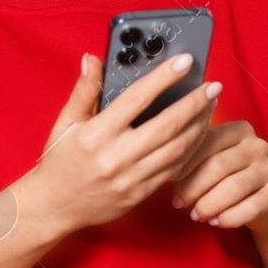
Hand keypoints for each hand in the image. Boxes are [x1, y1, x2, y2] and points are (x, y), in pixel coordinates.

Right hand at [23, 50, 219, 239]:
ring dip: (199, 126)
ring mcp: (130, 178)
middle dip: (195, 103)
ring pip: (177, 149)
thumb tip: (92, 60)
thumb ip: (83, 90)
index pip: (138, 97)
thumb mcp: (65, 123)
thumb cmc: (59, 162)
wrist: (54, 208)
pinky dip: (190, 150)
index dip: (165, 77)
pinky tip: (198, 135)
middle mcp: (115, 156)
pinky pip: (173, 170)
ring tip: (210, 108)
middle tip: (213, 86)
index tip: (185, 62)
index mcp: (96, 134)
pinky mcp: (140, 194)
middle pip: (167, 124)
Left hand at [170, 121, 267, 231]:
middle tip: (177, 204)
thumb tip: (163, 167)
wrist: (266, 202)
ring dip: (209, 204)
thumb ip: (194, 157)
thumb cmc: (228, 178)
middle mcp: (258, 145)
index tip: (168, 179)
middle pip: (219, 165)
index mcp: (239, 130)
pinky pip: (252, 207)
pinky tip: (216, 223)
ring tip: (195, 216)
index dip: (185, 162)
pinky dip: (230, 217)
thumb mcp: (214, 161)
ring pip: (234, 187)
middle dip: (194, 187)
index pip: (208, 142)